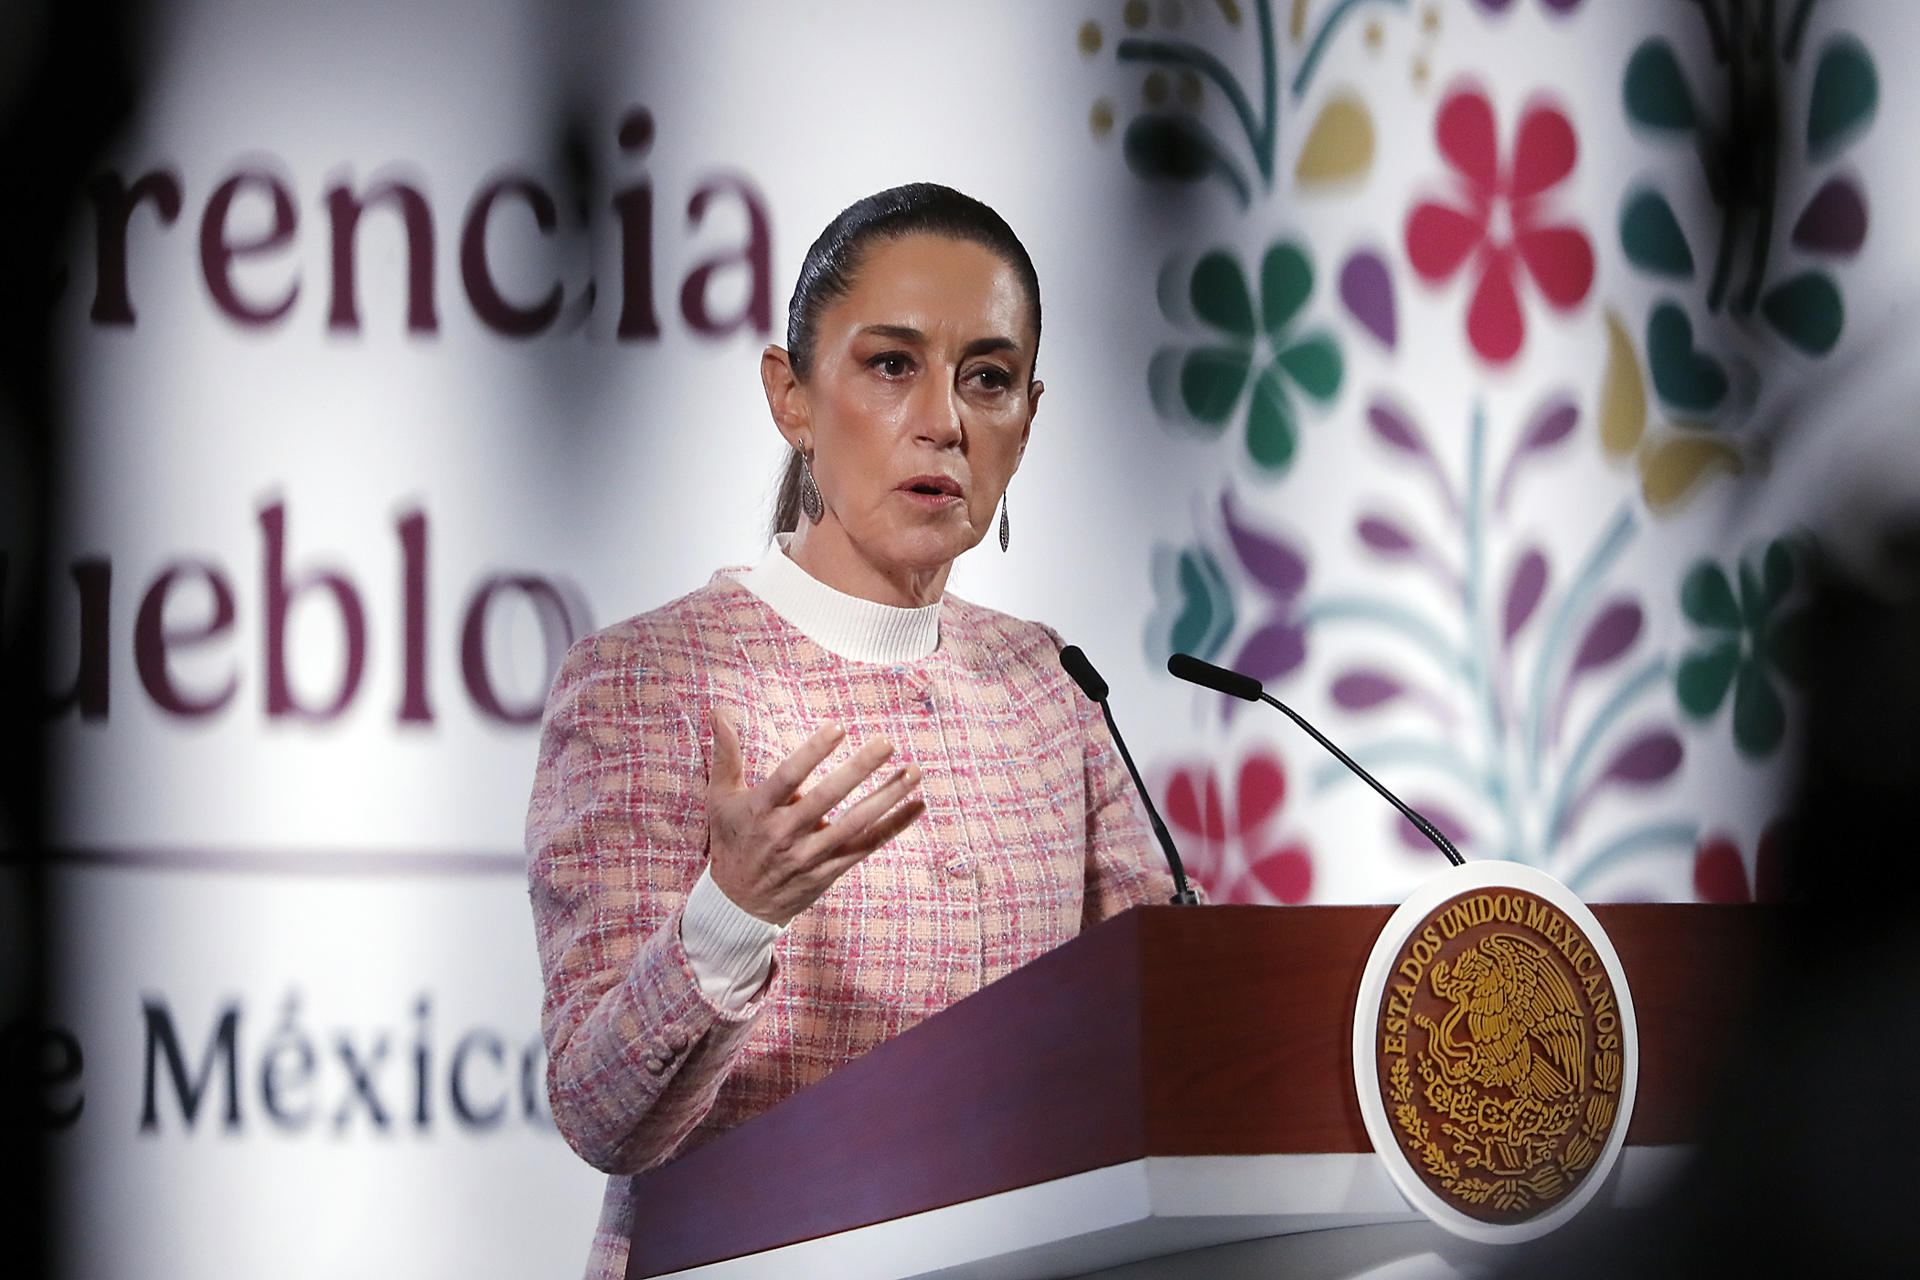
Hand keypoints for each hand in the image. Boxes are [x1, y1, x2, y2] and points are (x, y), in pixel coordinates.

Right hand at [705, 708, 925, 924]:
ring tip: (913, 772)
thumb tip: (720, 710)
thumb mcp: (721, 799)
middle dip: (859, 769)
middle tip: (887, 743)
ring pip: (854, 824)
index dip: (812, 752)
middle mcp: (786, 833)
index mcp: (760, 810)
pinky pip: (866, 847)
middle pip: (827, 798)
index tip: (838, 727)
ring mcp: (810, 855)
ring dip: (887, 797)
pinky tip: (916, 806)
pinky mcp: (829, 871)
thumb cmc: (732, 842)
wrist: (739, 905)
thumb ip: (726, 755)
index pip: (789, 776)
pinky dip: (893, 826)